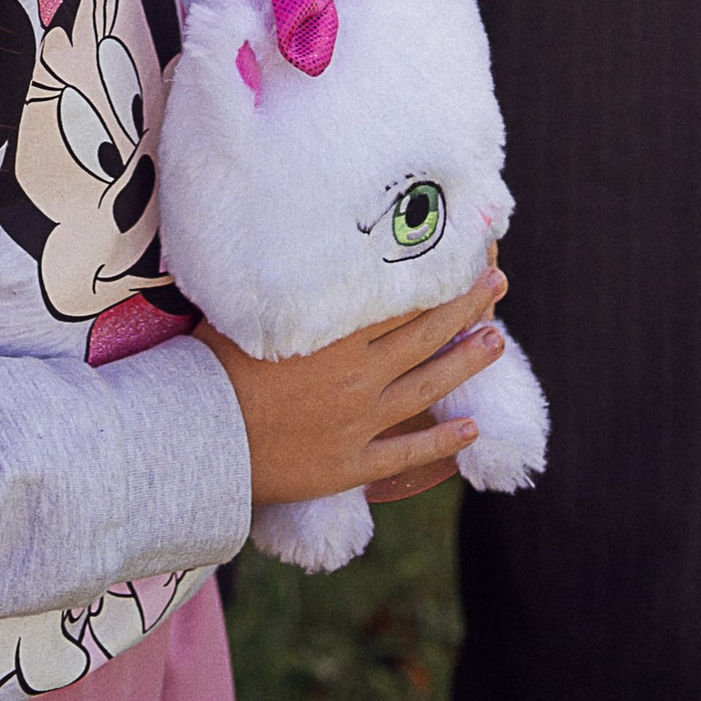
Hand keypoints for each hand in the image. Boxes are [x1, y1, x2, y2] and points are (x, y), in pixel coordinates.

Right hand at [200, 255, 504, 509]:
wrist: (202, 440)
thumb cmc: (213, 366)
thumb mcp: (246, 311)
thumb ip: (278, 285)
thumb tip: (284, 236)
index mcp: (335, 336)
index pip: (400, 300)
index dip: (436, 278)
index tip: (464, 255)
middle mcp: (357, 376)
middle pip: (424, 336)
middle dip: (466, 308)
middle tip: (498, 285)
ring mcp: (358, 423)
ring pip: (426, 389)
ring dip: (465, 364)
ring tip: (498, 342)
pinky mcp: (351, 465)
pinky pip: (406, 453)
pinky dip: (442, 443)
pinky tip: (471, 429)